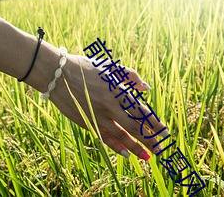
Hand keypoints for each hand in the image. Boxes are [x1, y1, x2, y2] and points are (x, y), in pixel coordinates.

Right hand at [50, 54, 168, 159]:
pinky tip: (126, 154)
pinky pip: (105, 137)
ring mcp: (98, 116)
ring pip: (121, 136)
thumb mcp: (111, 67)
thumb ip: (131, 76)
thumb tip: (146, 88)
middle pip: (134, 128)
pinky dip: (116, 146)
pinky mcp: (87, 122)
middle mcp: (110, 107)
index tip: (165, 133)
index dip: (154, 124)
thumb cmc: (87, 68)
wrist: (59, 75)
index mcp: (118, 91)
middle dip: (150, 140)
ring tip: (147, 157)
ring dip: (136, 148)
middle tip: (161, 150)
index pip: (142, 112)